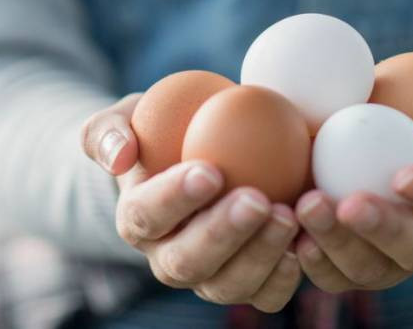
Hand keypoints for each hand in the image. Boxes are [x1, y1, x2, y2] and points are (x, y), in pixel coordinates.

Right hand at [81, 95, 302, 311]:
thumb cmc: (165, 130)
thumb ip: (110, 131)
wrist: (202, 153)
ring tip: (287, 216)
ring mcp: (209, 277)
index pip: (147, 215)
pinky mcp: (248, 284)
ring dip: (258, 255)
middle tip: (256, 199)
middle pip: (187, 261)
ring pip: (227, 285)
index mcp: (137, 221)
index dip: (175, 198)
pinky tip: (302, 246)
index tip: (210, 171)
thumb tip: (119, 157)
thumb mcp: (130, 117)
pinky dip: (283, 278)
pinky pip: (264, 296)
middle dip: (222, 234)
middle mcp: (168, 259)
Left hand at [295, 87, 412, 291]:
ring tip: (306, 207)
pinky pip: (333, 275)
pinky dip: (312, 260)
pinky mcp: (349, 268)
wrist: (392, 140)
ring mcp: (391, 261)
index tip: (403, 176)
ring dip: (338, 244)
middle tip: (349, 203)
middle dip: (384, 232)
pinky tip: (290, 235)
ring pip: (371, 270)